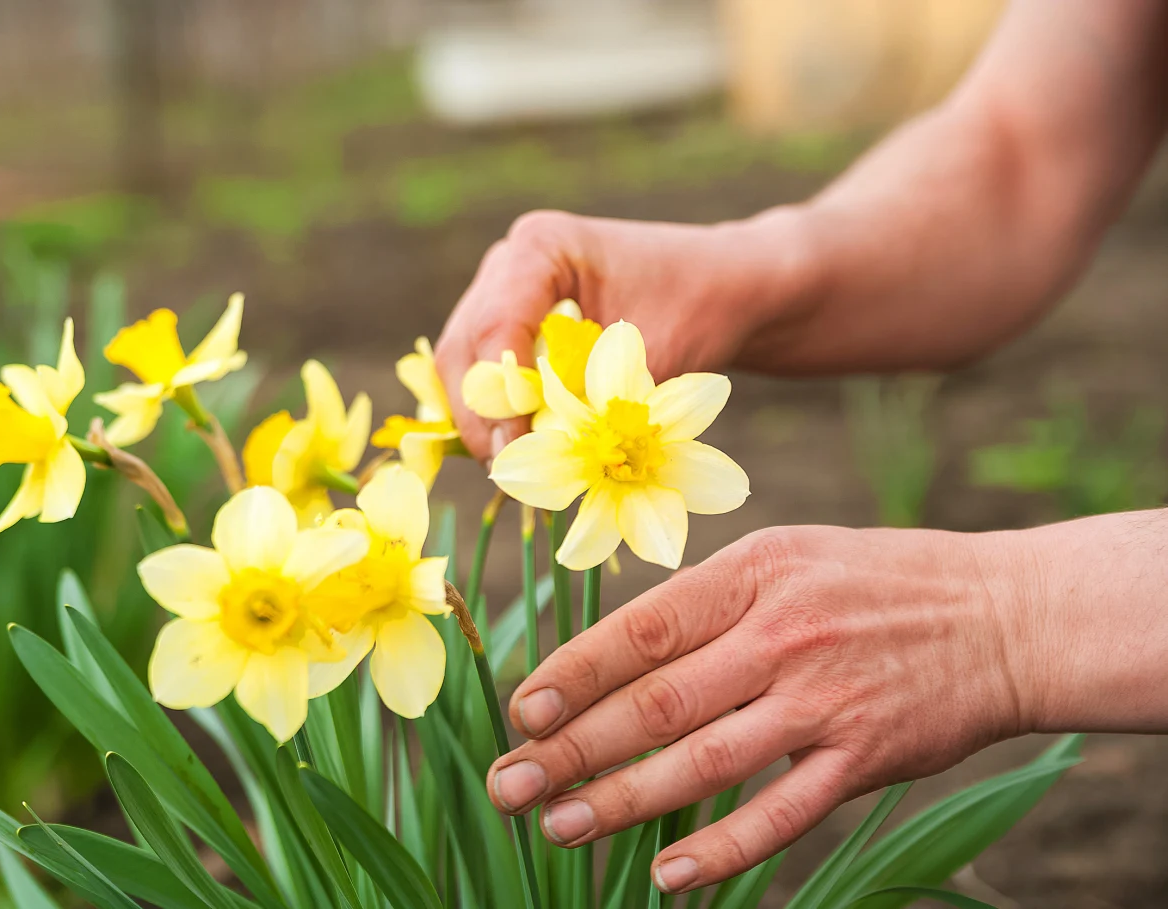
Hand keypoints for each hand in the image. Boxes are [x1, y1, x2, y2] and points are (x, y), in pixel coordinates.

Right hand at [433, 208, 817, 461]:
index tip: (512, 451)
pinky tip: (520, 448)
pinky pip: (481, 373)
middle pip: (464, 348)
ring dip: (481, 417)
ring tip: (513, 467)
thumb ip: (594, 401)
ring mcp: (504, 291)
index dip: (496, 397)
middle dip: (478, 414)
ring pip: (463, 365)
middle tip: (504, 470)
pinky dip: (495, 412)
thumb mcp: (653, 357)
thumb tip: (539, 457)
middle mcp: (510, 262)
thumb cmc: (698, 308)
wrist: (724, 288)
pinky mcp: (511, 322)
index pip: (494, 329)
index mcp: (541, 246)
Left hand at [485, 513, 1167, 892]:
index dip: (573, 673)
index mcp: (750, 577)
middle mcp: (779, 637)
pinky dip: (723, 849)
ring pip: (704, 761)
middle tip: (509, 784)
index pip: (641, 630)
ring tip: (560, 825)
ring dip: (624, 801)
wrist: (999, 615)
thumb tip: (611, 651)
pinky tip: (667, 875)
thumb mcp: (784, 554)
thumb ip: (703, 599)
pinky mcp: (863, 757)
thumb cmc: (871, 580)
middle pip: (656, 703)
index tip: (521, 711)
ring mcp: (822, 701)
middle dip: (572, 748)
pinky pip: (781, 813)